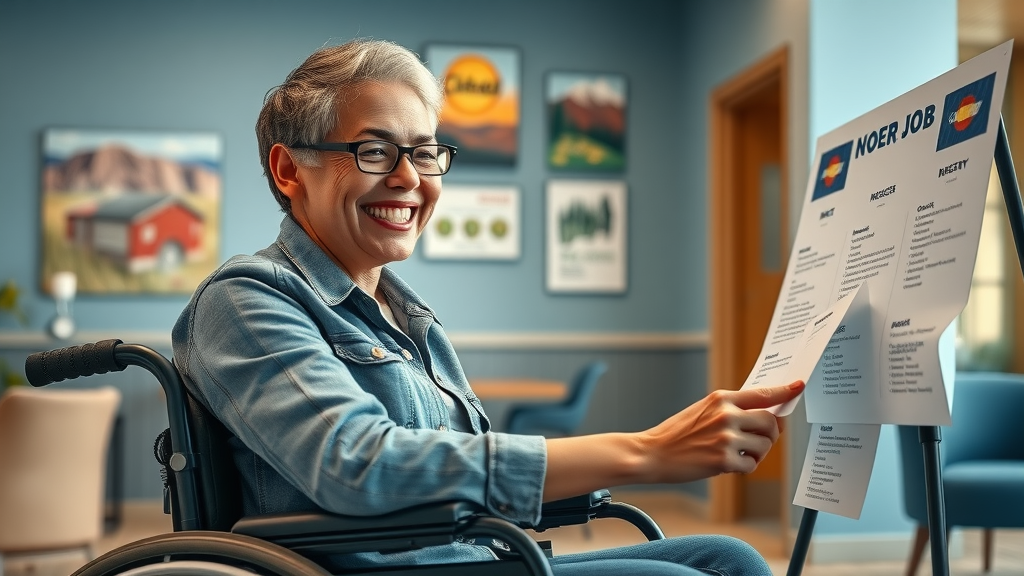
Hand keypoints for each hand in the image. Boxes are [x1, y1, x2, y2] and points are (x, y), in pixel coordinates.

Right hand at [638, 380, 804, 482]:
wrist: (652, 453)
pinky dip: (744, 467)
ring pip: (764, 445)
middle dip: (771, 433)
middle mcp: (726, 415)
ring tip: (738, 454)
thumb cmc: (676, 433)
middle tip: (761, 439)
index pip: (761, 393)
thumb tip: (761, 413)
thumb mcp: (702, 410)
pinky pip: (751, 464)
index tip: (798, 386)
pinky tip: (727, 464)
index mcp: (720, 398)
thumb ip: (729, 409)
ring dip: (757, 453)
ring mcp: (725, 438)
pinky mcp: (723, 460)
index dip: (784, 391)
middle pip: (770, 421)